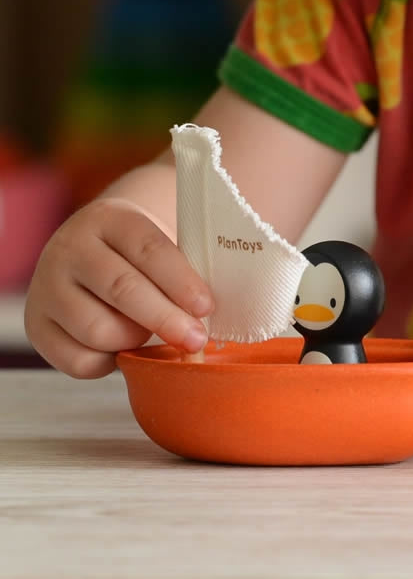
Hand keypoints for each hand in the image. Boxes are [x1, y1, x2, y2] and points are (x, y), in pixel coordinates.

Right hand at [23, 198, 212, 378]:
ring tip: (152, 334)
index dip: (180, 281)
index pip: (148, 248)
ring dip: (135, 340)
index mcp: (110, 219)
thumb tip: (207, 315)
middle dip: (165, 319)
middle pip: (122, 289)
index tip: (206, 306)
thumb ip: (182, 272)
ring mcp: (46, 286)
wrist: (89, 251)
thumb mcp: (159, 245)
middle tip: (196, 339)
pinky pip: (77, 360)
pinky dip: (108, 363)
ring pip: (98, 329)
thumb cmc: (140, 254)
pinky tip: (124, 349)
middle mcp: (71, 248)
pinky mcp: (36, 325)